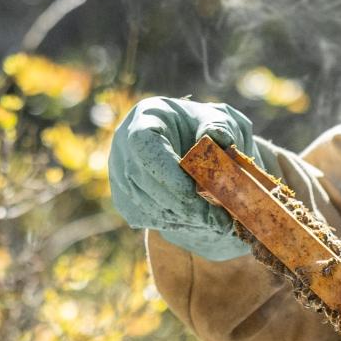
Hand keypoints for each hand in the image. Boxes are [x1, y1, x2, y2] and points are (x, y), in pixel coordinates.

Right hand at [107, 96, 257, 260]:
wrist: (191, 144)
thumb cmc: (205, 129)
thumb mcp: (219, 118)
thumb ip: (221, 126)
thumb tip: (221, 139)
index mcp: (146, 117)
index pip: (144, 146)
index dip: (166, 173)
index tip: (196, 192)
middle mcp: (123, 144)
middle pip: (142, 182)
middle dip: (181, 205)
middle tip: (216, 219)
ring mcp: (119, 172)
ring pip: (143, 205)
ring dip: (180, 218)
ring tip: (215, 220)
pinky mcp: (123, 197)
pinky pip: (143, 218)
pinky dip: (172, 223)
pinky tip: (197, 220)